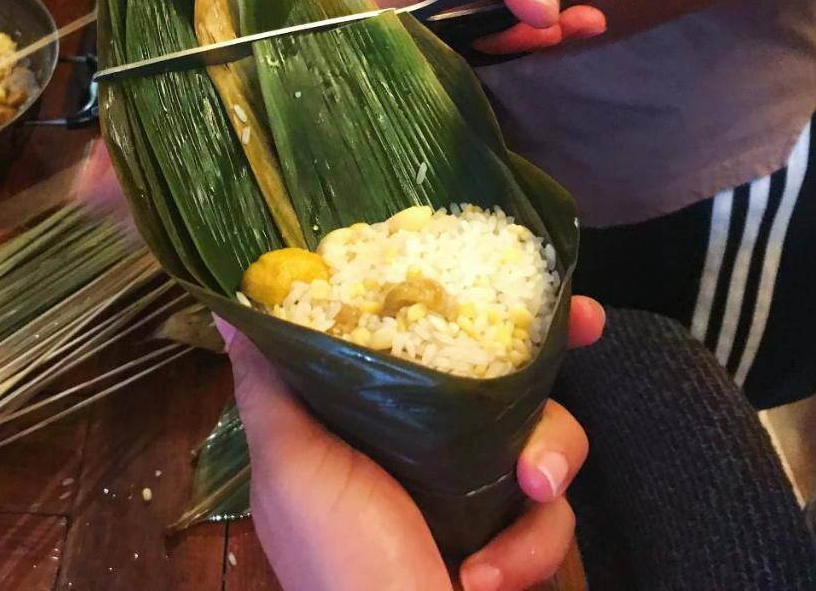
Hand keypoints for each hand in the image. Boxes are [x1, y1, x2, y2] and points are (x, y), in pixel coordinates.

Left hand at [217, 297, 605, 590]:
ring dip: (548, 460)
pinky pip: (552, 517)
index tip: (496, 257)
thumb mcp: (289, 466)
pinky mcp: (510, 542)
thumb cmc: (334, 562)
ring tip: (531, 488)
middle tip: (588, 326)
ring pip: (546, 438)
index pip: (425, 333)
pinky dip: (528, 548)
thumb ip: (270, 386)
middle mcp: (428, 443)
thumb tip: (227, 308)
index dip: (461, 292)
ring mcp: (473, 495)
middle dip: (549, 353)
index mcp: (372, 412)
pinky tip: (484, 581)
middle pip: (505, 376)